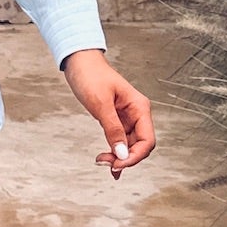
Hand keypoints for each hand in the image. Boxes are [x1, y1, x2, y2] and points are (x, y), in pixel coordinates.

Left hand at [61, 49, 155, 179]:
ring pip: (130, 146)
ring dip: (119, 157)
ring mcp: (127, 118)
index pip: (147, 141)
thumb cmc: (91, 76)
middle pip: (140, 146)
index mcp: (140, 108)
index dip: (135, 156)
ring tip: (102, 161)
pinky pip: (120, 141)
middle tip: (106, 163)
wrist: (79, 62)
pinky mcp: (116, 120)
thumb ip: (113, 129)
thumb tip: (122, 153)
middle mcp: (137, 114)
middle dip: (125, 158)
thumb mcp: (101, 104)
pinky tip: (109, 161)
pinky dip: (115, 152)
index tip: (118, 164)